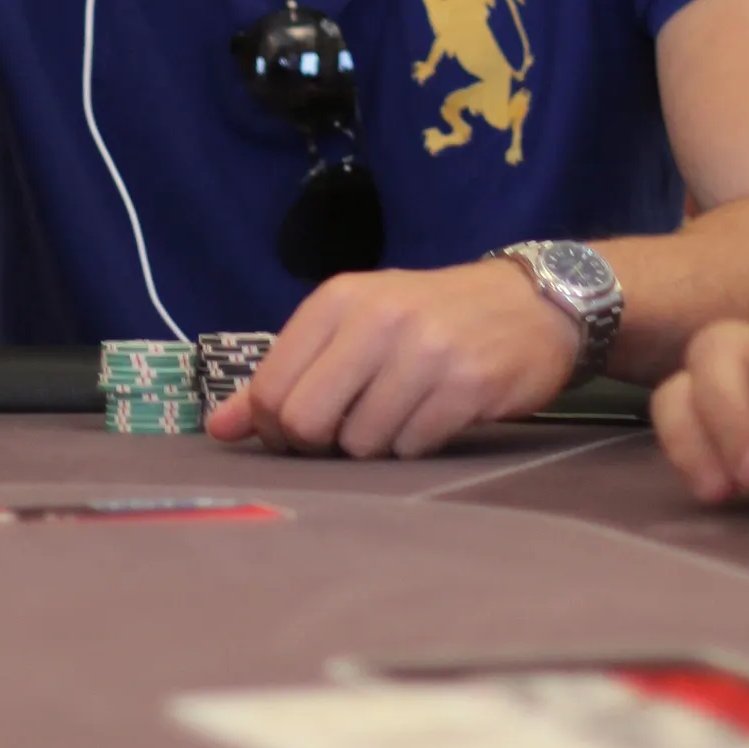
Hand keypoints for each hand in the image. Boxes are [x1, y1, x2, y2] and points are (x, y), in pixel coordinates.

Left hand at [204, 261, 580, 458]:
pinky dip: (416, 445)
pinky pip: (412, 448)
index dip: (276, 427)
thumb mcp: (354, 325)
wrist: (529, 303)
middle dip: (319, 444)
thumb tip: (219, 428)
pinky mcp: (467, 386)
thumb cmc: (428, 317)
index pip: (271, 388)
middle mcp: (378, 319)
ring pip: (361, 444)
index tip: (301, 428)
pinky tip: (434, 414)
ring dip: (375, 444)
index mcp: (339, 299)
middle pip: (306, 422)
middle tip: (347, 430)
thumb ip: (286, 373)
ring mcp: (425, 352)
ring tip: (402, 410)